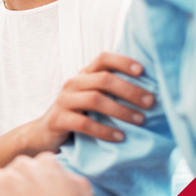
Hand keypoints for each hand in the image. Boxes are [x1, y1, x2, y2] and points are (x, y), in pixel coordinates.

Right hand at [21, 52, 153, 153]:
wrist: (44, 134)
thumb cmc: (77, 115)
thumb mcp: (92, 98)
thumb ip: (110, 91)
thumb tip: (149, 93)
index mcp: (84, 75)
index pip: (103, 59)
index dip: (122, 61)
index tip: (142, 71)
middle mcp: (72, 83)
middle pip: (103, 79)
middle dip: (130, 90)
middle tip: (150, 102)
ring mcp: (63, 100)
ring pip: (95, 99)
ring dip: (121, 110)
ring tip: (139, 120)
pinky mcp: (58, 119)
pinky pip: (84, 123)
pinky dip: (104, 130)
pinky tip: (119, 136)